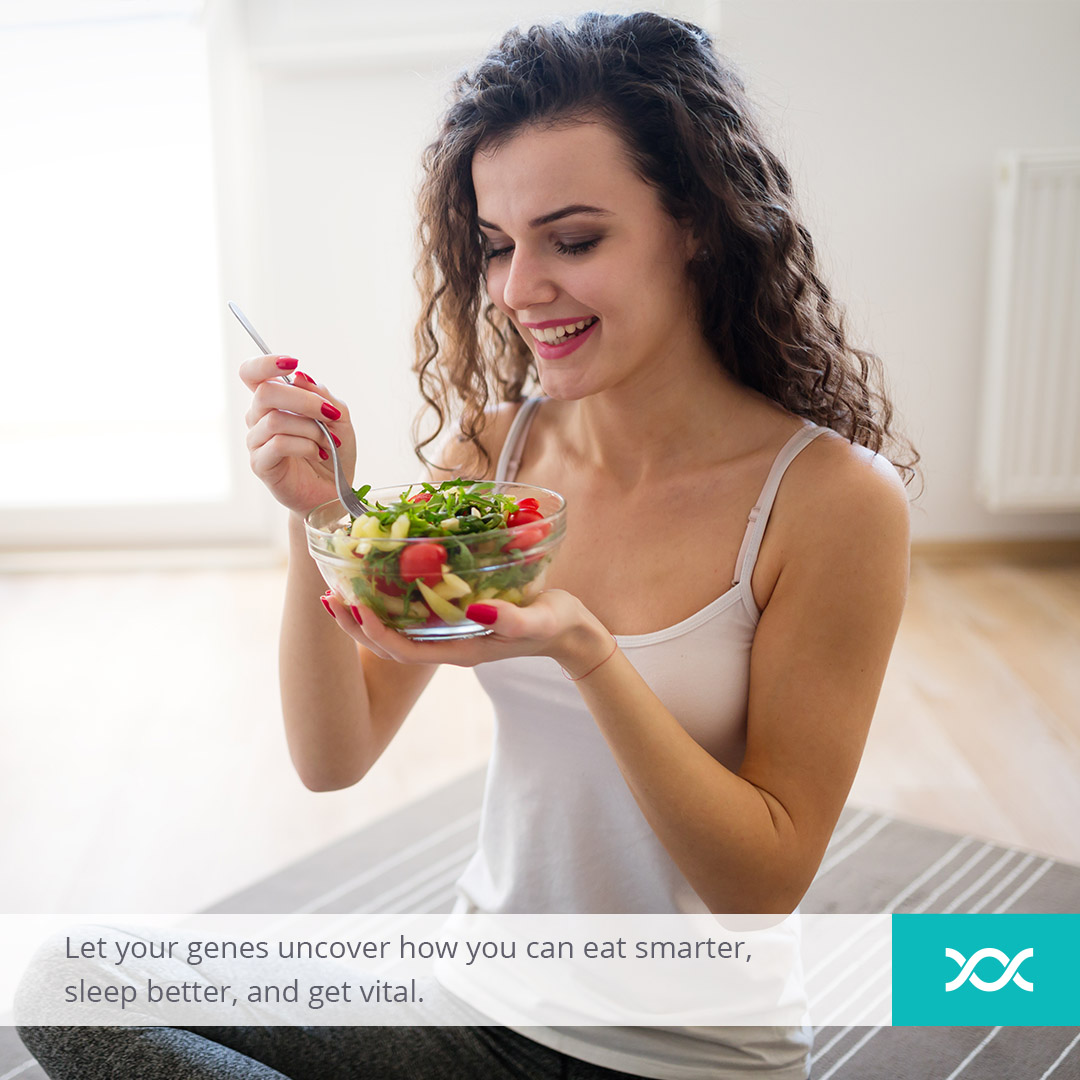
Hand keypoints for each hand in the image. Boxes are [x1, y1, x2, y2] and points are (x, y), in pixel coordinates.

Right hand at [239, 355, 356, 516]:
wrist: (336, 491)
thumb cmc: (334, 451)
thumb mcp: (338, 417)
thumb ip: (322, 395)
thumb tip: (299, 377)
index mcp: (274, 402)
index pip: (251, 373)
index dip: (265, 363)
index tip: (292, 363)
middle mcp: (259, 418)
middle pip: (266, 392)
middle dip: (304, 400)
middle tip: (330, 414)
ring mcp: (257, 442)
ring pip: (275, 420)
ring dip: (311, 429)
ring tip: (329, 442)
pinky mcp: (260, 464)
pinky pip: (278, 444)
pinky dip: (305, 446)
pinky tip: (320, 454)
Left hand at [320, 587, 613, 673]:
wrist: (570, 632)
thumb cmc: (556, 624)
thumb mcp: (540, 621)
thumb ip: (511, 619)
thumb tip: (476, 610)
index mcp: (461, 650)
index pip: (404, 650)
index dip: (374, 632)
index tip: (353, 606)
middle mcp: (448, 645)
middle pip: (389, 644)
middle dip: (356, 625)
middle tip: (331, 595)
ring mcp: (450, 634)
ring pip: (396, 630)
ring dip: (366, 613)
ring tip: (340, 589)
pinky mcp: (455, 619)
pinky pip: (412, 615)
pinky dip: (389, 600)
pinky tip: (378, 579)